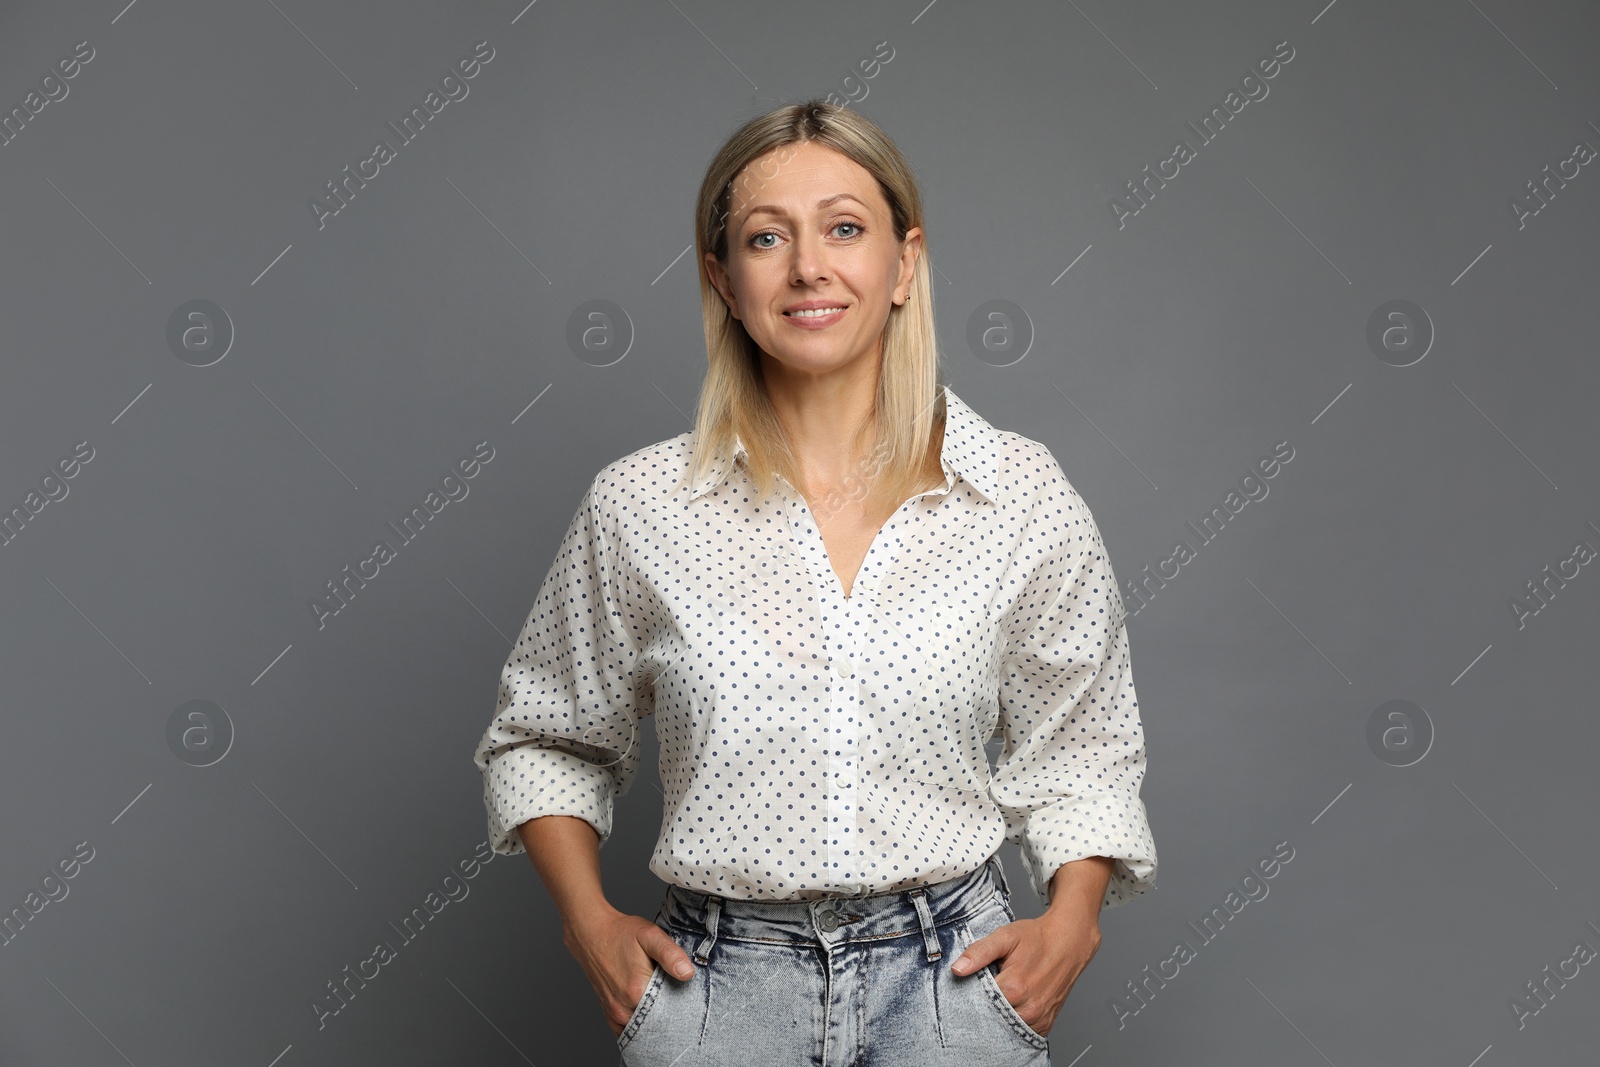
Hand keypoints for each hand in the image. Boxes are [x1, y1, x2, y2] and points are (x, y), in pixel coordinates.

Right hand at [561, 906, 696, 1035]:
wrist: (591, 933)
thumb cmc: (621, 933)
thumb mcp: (650, 935)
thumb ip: (670, 954)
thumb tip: (688, 973)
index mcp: (637, 991)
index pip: (671, 1012)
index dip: (683, 1004)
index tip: (687, 993)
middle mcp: (624, 1008)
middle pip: (658, 1023)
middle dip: (670, 1014)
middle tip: (675, 994)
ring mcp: (615, 1014)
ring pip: (645, 1029)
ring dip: (656, 1020)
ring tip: (662, 999)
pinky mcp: (610, 1014)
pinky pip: (628, 1031)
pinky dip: (641, 1025)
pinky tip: (648, 1011)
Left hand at [949, 911, 1101, 1036]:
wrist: (1068, 942)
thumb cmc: (1037, 938)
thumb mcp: (1005, 937)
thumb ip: (979, 952)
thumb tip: (957, 969)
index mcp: (1014, 987)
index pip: (978, 1002)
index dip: (971, 993)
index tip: (974, 983)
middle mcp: (1028, 1008)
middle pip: (991, 1017)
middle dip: (984, 1005)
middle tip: (988, 987)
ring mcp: (1038, 1018)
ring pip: (1005, 1027)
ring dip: (999, 1015)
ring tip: (1002, 994)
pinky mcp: (1045, 1024)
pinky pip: (1022, 1031)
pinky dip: (1013, 1021)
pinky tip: (1013, 1005)